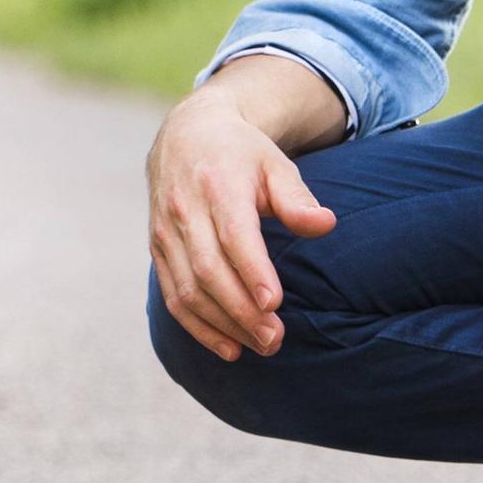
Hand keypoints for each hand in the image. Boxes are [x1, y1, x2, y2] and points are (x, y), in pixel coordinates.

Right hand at [145, 67, 336, 362]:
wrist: (186, 134)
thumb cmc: (242, 155)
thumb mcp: (275, 164)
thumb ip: (297, 199)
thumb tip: (325, 224)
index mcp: (218, 184)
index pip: (232, 234)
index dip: (251, 271)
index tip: (274, 304)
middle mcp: (184, 209)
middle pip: (208, 270)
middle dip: (241, 311)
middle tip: (275, 339)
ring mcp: (165, 231)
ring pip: (188, 289)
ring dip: (223, 325)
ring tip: (261, 345)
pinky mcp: (156, 249)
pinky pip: (173, 296)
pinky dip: (198, 327)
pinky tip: (228, 347)